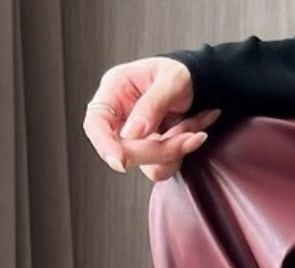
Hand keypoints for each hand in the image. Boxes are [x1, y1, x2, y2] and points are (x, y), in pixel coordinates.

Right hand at [82, 56, 222, 182]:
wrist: (198, 85)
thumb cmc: (182, 73)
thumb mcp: (172, 80)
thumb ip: (152, 105)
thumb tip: (132, 134)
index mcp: (115, 90)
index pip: (96, 123)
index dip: (104, 145)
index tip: (120, 162)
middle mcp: (119, 116)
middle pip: (123, 151)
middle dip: (158, 150)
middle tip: (190, 136)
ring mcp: (133, 137)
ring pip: (146, 165)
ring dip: (174, 151)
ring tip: (193, 129)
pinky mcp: (148, 151)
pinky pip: (161, 167)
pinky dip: (181, 154)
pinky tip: (193, 135)